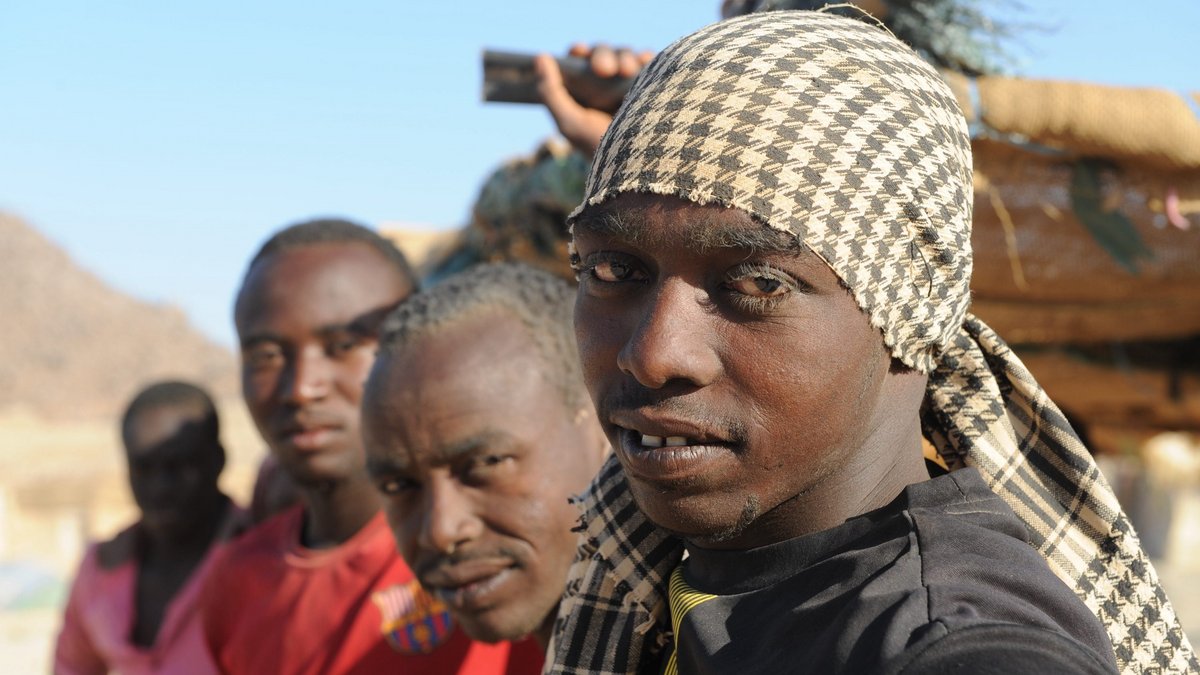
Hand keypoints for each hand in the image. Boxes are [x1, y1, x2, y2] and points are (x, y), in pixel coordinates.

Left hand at [534, 44, 652, 156]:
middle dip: (603, 56)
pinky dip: (647, 58)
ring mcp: (632, 85)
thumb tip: (541, 58)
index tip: (579, 51)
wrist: (639, 167)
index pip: (579, 62)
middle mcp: (608, 87)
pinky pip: (650, 63)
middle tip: (605, 70)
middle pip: (603, 54)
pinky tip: (645, 61)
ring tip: (629, 72)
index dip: (578, 52)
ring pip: (626, 56)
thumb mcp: (570, 124)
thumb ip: (551, 92)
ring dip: (625, 57)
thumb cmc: (602, 150)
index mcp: (585, 93)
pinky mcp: (653, 87)